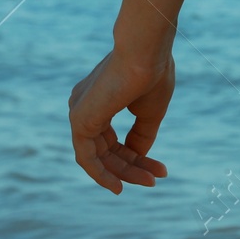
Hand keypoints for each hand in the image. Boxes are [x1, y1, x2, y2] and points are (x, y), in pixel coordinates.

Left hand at [68, 48, 172, 192]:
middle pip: (105, 151)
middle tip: (155, 180)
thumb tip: (139, 158)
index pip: (113, 141)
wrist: (145, 52)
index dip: (136, 158)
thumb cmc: (151, 74)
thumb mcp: (149, 112)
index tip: (160, 170)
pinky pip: (86, 158)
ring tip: (149, 183)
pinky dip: (101, 174)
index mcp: (99, 102)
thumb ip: (141, 135)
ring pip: (97, 157)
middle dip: (131, 168)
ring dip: (123, 173)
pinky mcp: (80, 121)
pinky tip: (118, 186)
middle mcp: (84, 108)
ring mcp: (79, 114)